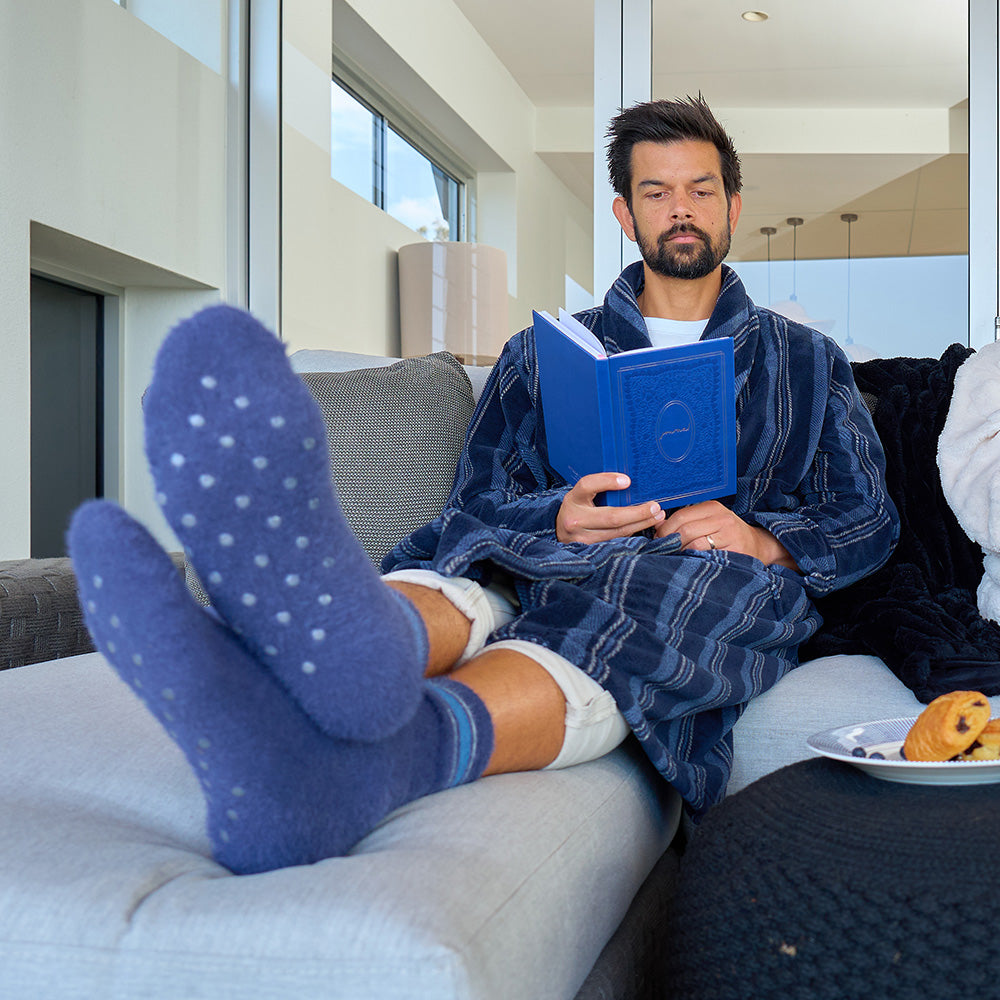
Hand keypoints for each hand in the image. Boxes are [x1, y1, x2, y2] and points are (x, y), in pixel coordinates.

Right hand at [556, 473, 665, 543]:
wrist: (559, 530)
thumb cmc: (577, 507)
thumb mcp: (582, 494)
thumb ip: (600, 487)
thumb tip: (629, 482)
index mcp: (573, 498)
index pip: (588, 485)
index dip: (607, 482)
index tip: (627, 480)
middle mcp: (576, 519)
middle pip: (611, 517)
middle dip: (637, 513)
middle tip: (655, 506)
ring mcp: (582, 537)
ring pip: (617, 532)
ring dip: (640, 524)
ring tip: (657, 515)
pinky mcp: (590, 549)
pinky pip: (616, 540)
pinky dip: (632, 532)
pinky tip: (644, 525)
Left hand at [654, 500, 799, 570]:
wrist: (758, 546)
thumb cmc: (726, 535)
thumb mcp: (708, 522)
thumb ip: (685, 522)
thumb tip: (656, 524)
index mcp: (712, 507)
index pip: (679, 516)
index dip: (664, 530)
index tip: (657, 541)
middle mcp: (722, 517)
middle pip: (684, 530)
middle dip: (669, 543)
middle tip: (663, 553)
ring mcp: (730, 533)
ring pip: (694, 543)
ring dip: (680, 553)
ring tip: (675, 559)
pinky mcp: (736, 550)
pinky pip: (706, 556)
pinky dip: (694, 560)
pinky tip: (690, 564)